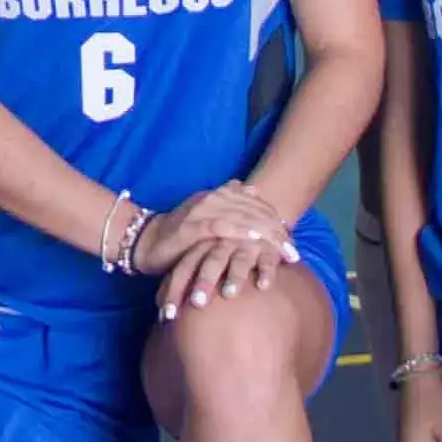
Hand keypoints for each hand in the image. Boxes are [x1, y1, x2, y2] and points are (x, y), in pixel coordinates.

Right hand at [133, 186, 292, 318]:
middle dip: (278, 231)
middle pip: (255, 211)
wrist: (147, 241)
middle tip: (294, 252)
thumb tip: (252, 189)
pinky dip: (242, 234)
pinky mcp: (193, 226)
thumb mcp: (206, 215)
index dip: (276, 220)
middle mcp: (213, 198)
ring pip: (244, 218)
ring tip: (284, 252)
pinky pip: (223, 228)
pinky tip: (257, 242)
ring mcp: (203, 210)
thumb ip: (228, 203)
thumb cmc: (180, 235)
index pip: (256, 204)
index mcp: (219, 194)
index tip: (292, 240)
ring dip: (267, 235)